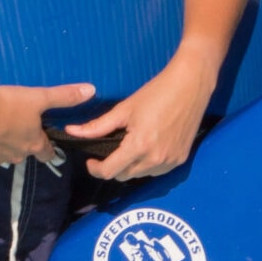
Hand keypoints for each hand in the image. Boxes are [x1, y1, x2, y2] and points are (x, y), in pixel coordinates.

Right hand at [0, 80, 93, 167]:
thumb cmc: (8, 105)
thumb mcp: (39, 97)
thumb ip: (65, 96)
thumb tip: (92, 91)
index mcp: (34, 144)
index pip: (47, 153)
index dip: (47, 146)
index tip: (44, 137)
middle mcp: (18, 156)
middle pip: (25, 153)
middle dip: (23, 142)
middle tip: (16, 125)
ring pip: (4, 154)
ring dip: (4, 144)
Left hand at [63, 50, 218, 181]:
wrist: (190, 85)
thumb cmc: (156, 92)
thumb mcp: (124, 109)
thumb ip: (97, 126)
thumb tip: (71, 131)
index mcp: (139, 146)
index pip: (110, 171)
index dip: (95, 169)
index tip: (90, 160)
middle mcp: (155, 159)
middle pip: (124, 176)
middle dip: (112, 167)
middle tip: (109, 150)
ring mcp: (170, 162)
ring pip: (141, 175)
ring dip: (131, 167)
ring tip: (129, 147)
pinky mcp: (181, 160)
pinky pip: (157, 171)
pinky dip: (147, 165)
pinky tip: (147, 148)